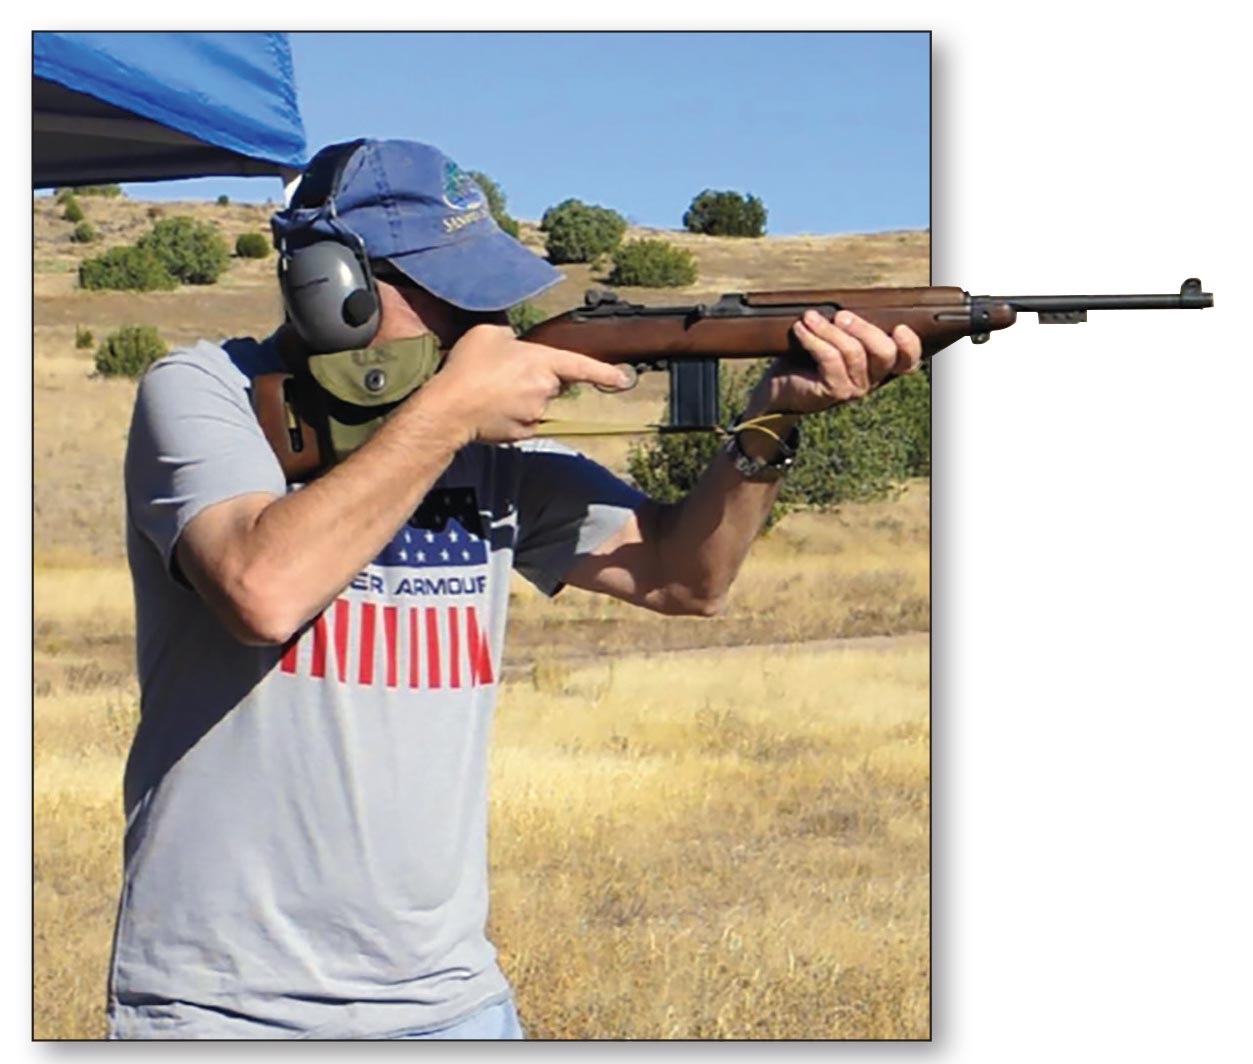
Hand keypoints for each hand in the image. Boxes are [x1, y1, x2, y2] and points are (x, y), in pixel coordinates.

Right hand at [420, 323, 631, 443]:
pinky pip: (522, 421)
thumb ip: (509, 335)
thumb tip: (512, 343)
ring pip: (536, 403)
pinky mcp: (521, 433)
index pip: (582, 366)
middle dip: (536, 378)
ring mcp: (534, 414)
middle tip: (503, 372)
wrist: (450, 408)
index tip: (623, 379)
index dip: (604, 372)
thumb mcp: (488, 333)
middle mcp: (545, 389)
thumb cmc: (468, 367)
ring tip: (490, 390)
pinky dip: (510, 415)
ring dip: (521, 396)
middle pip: (552, 383)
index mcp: (543, 361)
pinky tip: (490, 408)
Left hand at [746, 310, 922, 416]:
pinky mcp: (834, 392)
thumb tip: (849, 302)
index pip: (907, 360)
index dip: (910, 345)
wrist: (780, 389)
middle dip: (863, 328)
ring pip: (853, 352)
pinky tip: (801, 329)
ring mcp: (855, 389)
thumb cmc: (807, 359)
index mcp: (879, 365)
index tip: (899, 328)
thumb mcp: (834, 339)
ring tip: (809, 317)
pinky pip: (830, 359)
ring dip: (829, 330)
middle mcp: (872, 380)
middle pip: (885, 353)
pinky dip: (814, 339)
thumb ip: (850, 327)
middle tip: (840, 315)